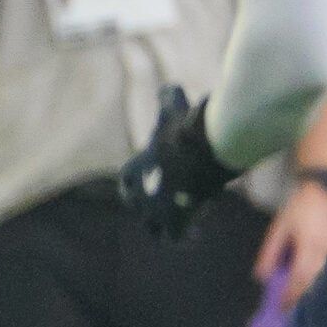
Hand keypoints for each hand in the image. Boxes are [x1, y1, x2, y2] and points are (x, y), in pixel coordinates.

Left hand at [119, 86, 236, 240]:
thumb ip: (170, 100)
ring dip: (166, 226)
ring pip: (153, 227)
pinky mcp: (173, 222)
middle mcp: (138, 193)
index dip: (138, 186)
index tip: (157, 186)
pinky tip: (195, 236)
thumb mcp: (174, 111)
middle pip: (138, 206)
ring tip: (184, 224)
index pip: (127, 183)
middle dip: (153, 207)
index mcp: (134, 169)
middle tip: (175, 204)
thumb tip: (170, 87)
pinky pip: (173, 239)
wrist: (199, 151)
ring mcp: (154, 210)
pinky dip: (183, 239)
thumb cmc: (186, 129)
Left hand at [256, 178, 326, 307]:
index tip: (282, 306)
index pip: (299, 276)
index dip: (291, 293)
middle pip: (313, 280)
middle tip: (288, 308)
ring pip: (323, 276)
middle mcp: (325, 250)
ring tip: (297, 300)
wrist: (322, 191)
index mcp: (309, 244)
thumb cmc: (298, 208)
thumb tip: (262, 276)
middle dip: (300, 296)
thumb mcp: (278, 228)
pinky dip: (318, 280)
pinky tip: (310, 285)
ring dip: (310, 290)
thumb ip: (270, 252)